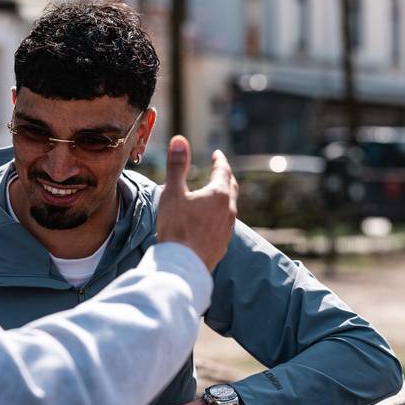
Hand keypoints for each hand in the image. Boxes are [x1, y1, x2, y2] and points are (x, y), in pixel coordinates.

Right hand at [156, 136, 237, 271]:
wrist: (182, 265)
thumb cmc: (176, 228)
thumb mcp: (172, 193)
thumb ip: (177, 166)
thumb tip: (180, 139)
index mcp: (219, 195)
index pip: (223, 171)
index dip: (220, 161)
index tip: (217, 154)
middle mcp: (229, 211)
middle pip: (231, 188)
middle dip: (225, 178)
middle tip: (220, 172)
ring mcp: (227, 230)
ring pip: (229, 209)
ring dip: (223, 199)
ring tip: (214, 197)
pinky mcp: (222, 245)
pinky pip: (224, 226)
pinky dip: (219, 217)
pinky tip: (210, 223)